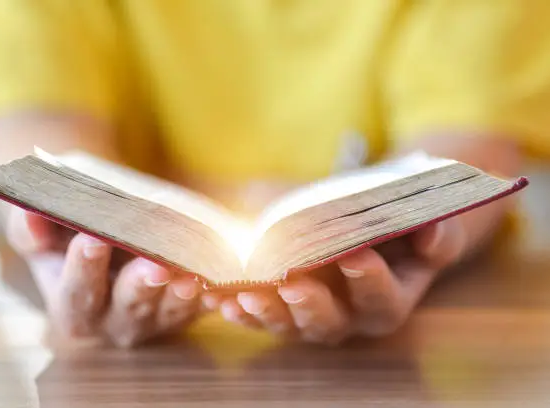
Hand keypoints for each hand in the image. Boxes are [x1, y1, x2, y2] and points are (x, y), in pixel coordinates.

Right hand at [6, 208, 203, 347]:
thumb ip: (30, 227)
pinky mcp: (184, 310)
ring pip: (170, 308)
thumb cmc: (69, 230)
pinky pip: (201, 304)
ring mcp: (153, 318)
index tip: (92, 238)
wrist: (105, 234)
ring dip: (183, 291)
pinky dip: (211, 290)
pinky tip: (220, 273)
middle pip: (129, 305)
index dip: (83, 266)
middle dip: (143, 283)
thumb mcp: (42, 229)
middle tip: (156, 262)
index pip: (77, 290)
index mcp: (74, 306)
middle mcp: (114, 320)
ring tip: (193, 271)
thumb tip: (30, 216)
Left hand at [208, 217, 468, 345]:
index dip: (370, 280)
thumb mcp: (428, 228)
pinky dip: (240, 310)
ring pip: (289, 324)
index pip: (381, 297)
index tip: (355, 253)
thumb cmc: (401, 229)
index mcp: (388, 301)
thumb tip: (432, 231)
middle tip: (293, 282)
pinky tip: (220, 299)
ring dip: (266, 311)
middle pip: (330, 321)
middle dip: (310, 304)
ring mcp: (312, 319)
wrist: (371, 232)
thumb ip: (436, 234)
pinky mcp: (284, 311)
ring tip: (245, 294)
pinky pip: (260, 317)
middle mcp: (349, 319)